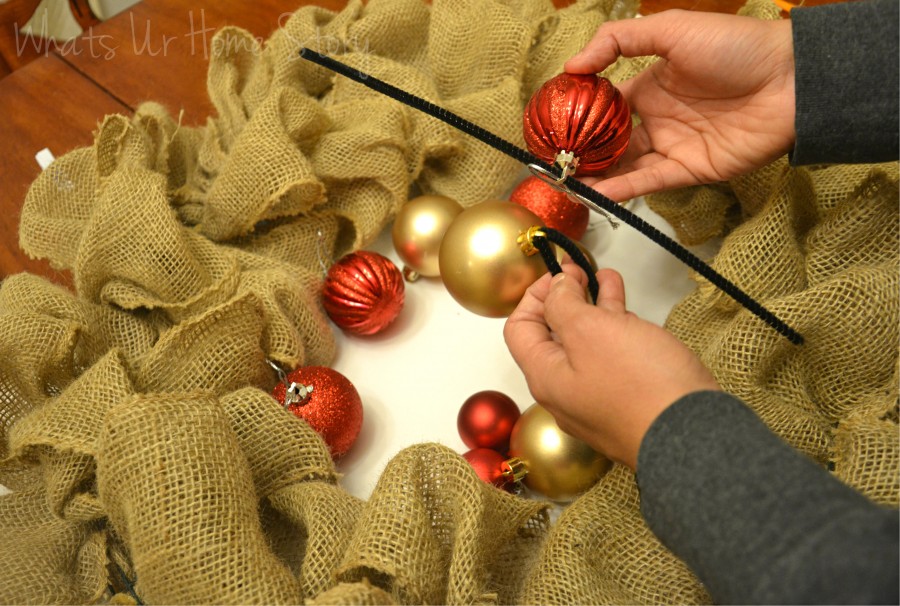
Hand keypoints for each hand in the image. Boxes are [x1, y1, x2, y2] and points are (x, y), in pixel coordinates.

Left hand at [503, 263, 719, 468]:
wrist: (694, 435)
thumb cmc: (640, 385)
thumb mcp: (590, 330)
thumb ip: (564, 305)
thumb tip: (557, 289)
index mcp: (545, 378)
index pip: (520, 330)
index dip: (535, 296)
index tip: (560, 273)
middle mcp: (565, 393)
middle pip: (553, 337)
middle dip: (566, 298)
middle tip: (580, 270)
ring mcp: (597, 399)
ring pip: (587, 345)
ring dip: (594, 308)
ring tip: (605, 277)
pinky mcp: (627, 401)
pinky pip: (612, 359)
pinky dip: (616, 329)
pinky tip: (627, 309)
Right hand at [565, 10, 795, 201]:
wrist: (790, 79)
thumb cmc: (734, 47)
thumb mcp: (671, 29)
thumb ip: (619, 41)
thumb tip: (572, 65)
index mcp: (650, 85)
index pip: (605, 104)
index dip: (578, 113)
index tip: (549, 122)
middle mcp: (657, 119)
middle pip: (609, 141)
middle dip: (581, 152)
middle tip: (551, 161)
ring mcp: (672, 146)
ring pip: (623, 166)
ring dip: (594, 175)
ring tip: (563, 181)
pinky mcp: (688, 170)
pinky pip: (647, 182)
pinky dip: (620, 189)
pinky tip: (594, 191)